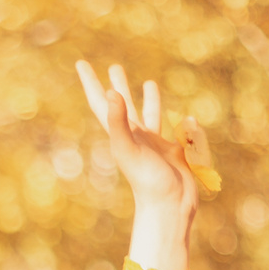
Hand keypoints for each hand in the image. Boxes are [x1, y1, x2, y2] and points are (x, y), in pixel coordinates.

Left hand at [75, 60, 204, 216]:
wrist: (169, 206)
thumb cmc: (146, 180)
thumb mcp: (129, 148)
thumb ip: (119, 122)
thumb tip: (111, 92)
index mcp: (120, 133)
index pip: (101, 102)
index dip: (91, 82)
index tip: (81, 63)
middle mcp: (135, 137)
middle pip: (123, 105)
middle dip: (118, 86)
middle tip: (114, 67)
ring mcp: (153, 145)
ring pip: (149, 115)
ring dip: (148, 99)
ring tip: (149, 82)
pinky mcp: (172, 152)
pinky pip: (175, 130)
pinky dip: (179, 120)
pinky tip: (187, 116)